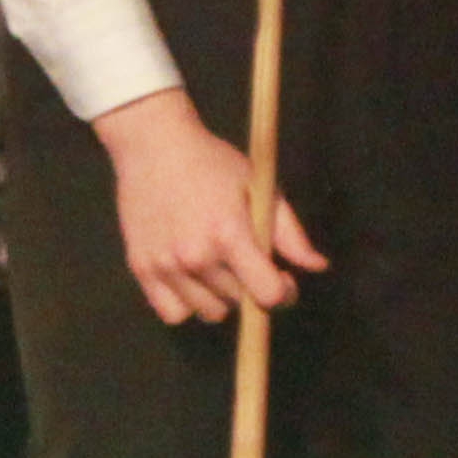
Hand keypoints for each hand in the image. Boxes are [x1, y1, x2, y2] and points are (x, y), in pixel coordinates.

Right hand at [92, 87, 325, 324]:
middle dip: (250, 287)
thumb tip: (317, 266)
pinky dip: (185, 304)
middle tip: (243, 262)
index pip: (268, 296)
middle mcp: (195, 256)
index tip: (282, 278)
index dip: (284, 292)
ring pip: (209, 313)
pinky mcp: (140, 266)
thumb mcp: (259, 187)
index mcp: (229, 235)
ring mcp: (165, 264)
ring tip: (215, 268)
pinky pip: (172, 313)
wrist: (153, 145)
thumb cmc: (212, 163)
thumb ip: (290, 233)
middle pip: (240, 303)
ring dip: (219, 297)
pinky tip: (189, 280)